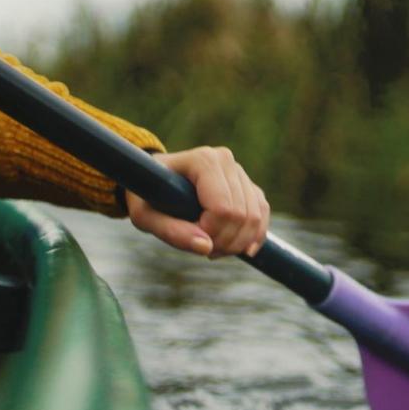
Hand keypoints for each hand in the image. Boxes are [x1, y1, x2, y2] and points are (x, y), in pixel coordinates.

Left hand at [125, 147, 269, 257]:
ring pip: (254, 217)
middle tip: (203, 249)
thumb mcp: (145, 216)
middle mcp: (226, 160)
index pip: (222, 207)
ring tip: (213, 248)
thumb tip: (206, 247)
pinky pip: (262, 215)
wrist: (154, 182)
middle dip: (224, 241)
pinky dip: (253, 237)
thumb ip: (171, 231)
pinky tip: (240, 249)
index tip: (190, 235)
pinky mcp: (248, 186)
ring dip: (237, 243)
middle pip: (240, 215)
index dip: (211, 232)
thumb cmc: (146, 196)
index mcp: (203, 160)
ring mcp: (239, 172)